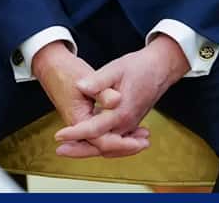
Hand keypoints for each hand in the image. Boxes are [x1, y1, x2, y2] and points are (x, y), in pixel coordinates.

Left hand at [52, 34, 189, 156]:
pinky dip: (101, 145)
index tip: (58, 135)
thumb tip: (80, 86)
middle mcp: (126, 123)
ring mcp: (130, 125)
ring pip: (109, 146)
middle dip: (80, 150)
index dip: (75, 133)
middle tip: (59, 150)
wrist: (160, 69)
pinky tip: (86, 143)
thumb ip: (98, 81)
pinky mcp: (130, 123)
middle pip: (102, 145)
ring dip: (89, 149)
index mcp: (121, 112)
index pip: (94, 129)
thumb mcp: (115, 69)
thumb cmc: (138, 67)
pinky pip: (115, 141)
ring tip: (68, 149)